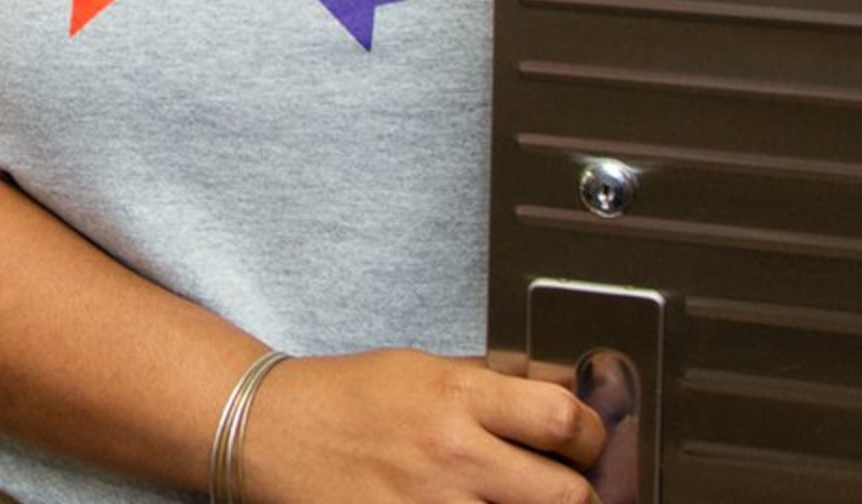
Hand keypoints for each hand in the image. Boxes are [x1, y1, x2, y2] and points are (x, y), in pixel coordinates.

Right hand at [238, 349, 604, 503]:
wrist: (269, 431)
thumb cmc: (347, 398)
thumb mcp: (425, 370)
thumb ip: (494, 389)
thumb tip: (568, 401)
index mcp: (459, 397)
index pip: (565, 420)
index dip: (593, 439)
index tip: (585, 447)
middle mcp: (452, 455)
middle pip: (568, 497)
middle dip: (579, 498)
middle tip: (564, 492)